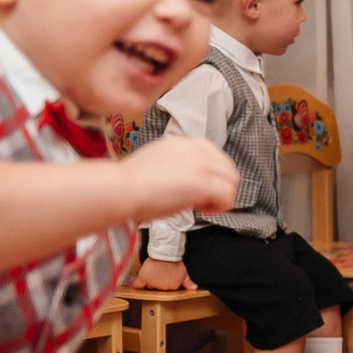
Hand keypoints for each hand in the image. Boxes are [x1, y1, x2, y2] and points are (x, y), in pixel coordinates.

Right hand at [120, 136, 237, 221]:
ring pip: (232, 180)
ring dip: (222, 196)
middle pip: (228, 168)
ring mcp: (200, 163)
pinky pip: (227, 195)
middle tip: (204, 202)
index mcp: (184, 142)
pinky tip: (202, 210)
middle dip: (221, 187)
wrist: (121, 188)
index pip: (215, 156)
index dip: (212, 176)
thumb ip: (179, 167)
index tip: (199, 190)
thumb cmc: (131, 184)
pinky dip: (221, 206)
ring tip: (202, 207)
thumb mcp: (159, 164)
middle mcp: (195, 148)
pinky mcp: (203, 181)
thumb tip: (191, 181)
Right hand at [134, 257, 192, 290]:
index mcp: (173, 287)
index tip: (165, 274)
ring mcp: (153, 284)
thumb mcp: (184, 272)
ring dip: (149, 280)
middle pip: (158, 287)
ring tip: (152, 271)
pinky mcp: (144, 278)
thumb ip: (188, 282)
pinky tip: (138, 283)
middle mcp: (163, 288)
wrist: (165, 254)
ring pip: (149, 285)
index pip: (167, 288)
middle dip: (157, 280)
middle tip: (158, 271)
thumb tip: (194, 288)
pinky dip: (138, 285)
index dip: (165, 281)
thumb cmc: (175, 262)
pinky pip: (138, 285)